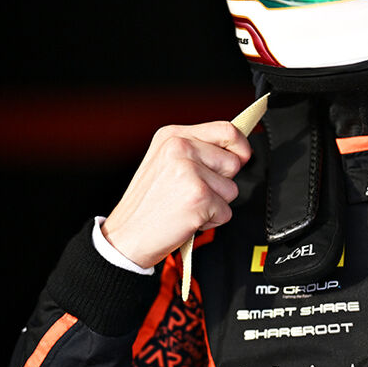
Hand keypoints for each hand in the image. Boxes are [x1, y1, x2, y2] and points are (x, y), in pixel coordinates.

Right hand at [101, 121, 251, 268]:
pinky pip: (226, 212)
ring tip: (187, 205)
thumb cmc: (148, 204)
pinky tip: (187, 218)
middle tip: (192, 192)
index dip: (240, 147)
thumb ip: (197, 150)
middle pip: (233, 162)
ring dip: (215, 204)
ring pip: (232, 189)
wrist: (127, 236)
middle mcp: (180, 147)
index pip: (226, 129)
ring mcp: (189, 170)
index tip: (240, 158)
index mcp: (173, 135)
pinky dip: (210, 221)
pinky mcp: (198, 195)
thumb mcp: (165, 162)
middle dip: (221, 183)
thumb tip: (237, 150)